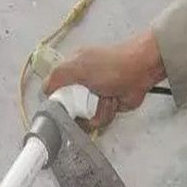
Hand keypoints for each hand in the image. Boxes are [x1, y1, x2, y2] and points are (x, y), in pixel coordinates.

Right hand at [43, 29, 165, 127]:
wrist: (142, 71)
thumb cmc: (110, 66)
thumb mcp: (77, 66)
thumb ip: (56, 77)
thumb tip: (44, 91)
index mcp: (70, 70)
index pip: (54, 91)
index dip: (56, 101)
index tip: (61, 107)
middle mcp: (80, 84)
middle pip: (69, 110)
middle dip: (79, 110)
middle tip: (88, 102)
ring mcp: (94, 97)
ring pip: (84, 118)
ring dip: (96, 110)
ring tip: (106, 98)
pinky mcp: (107, 107)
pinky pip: (99, 120)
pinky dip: (107, 113)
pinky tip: (113, 101)